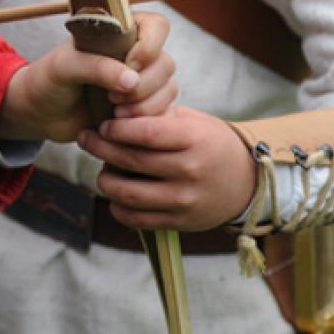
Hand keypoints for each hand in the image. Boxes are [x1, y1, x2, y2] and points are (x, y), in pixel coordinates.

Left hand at [0, 12, 175, 142]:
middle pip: (165, 62)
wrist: (41, 112)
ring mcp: (141, 80)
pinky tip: (119, 124)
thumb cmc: (49, 79)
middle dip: (143, 85)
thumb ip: (96, 67)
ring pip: (168, 89)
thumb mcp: (64, 67)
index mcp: (119, 31)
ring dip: (144, 106)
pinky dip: (146, 121)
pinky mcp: (142, 106)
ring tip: (113, 112)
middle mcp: (135, 52)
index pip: (157, 25)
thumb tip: (131, 80)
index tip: (128, 65)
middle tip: (112, 96)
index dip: (149, 47)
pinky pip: (164, 112)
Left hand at [78, 106, 256, 230]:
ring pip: (127, 193)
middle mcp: (189, 171)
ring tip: (102, 167)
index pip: (146, 133)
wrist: (246, 184)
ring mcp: (184, 200)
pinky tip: (115, 193)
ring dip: (105, 179)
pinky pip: (136, 219)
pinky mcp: (178, 223)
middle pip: (131, 160)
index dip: (118, 128)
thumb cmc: (212, 144)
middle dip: (100, 147)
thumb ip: (159, 116)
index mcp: (194, 140)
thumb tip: (116, 111)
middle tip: (86, 138)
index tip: (103, 124)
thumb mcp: (194, 121)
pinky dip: (117, 207)